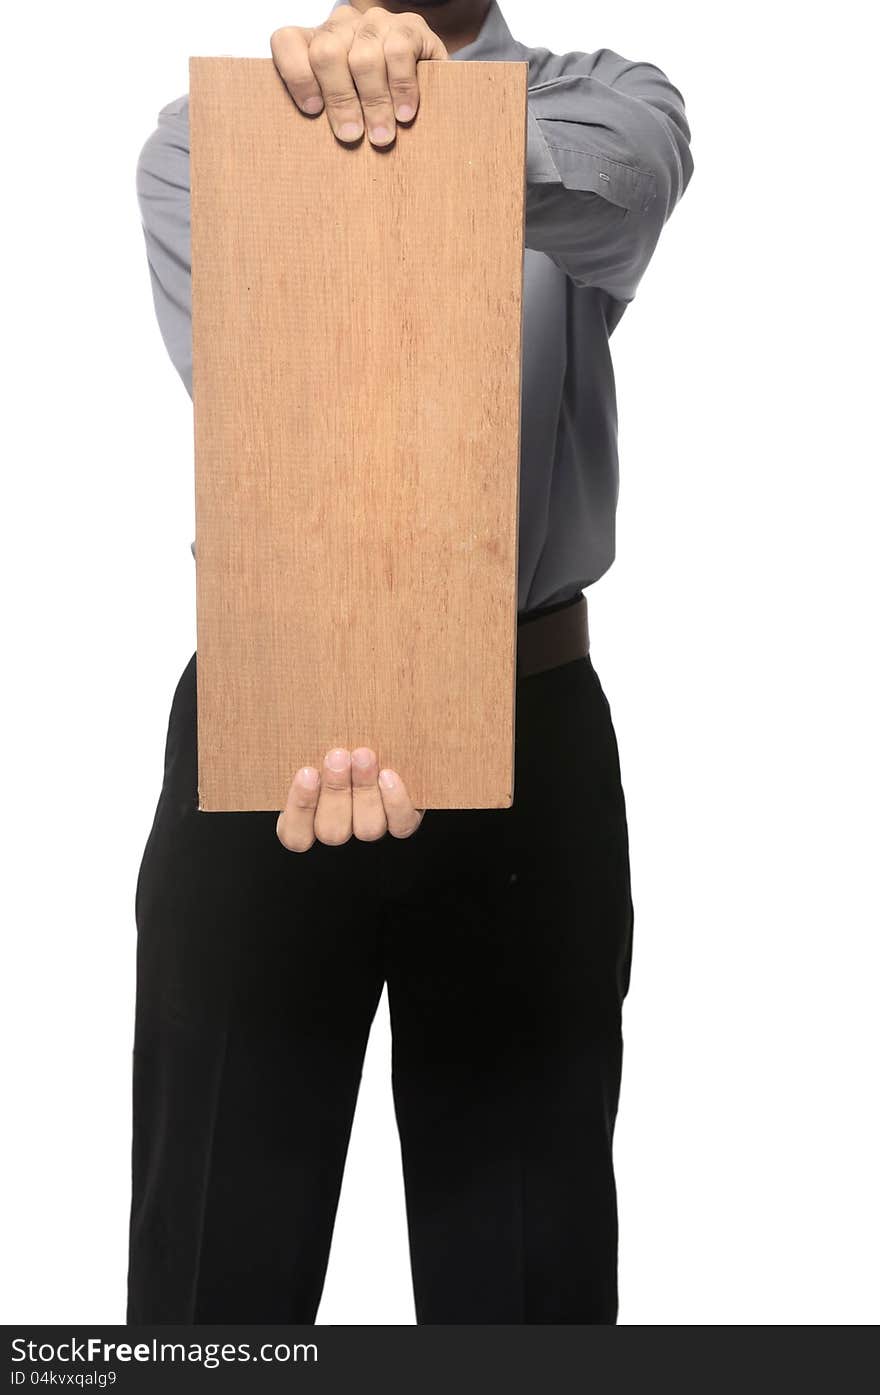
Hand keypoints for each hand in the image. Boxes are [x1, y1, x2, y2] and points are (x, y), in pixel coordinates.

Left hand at [270, 5, 447, 147]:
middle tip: (351, 135)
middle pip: (327, 53)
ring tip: (381, 135)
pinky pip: (399, 54)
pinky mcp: (410, 26)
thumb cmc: (372, 111)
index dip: (296, 76)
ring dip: (373, 102)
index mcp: (315, 42)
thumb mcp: (343, 113)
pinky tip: (405, 114)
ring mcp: (375, 22)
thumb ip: (325, 117)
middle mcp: (342, 24)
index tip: (312, 111)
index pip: (287, 42)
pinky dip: (401, 89)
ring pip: (364, 58)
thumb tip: (320, 146)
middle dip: (340, 100)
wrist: (428, 92)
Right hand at [276, 746, 425, 850]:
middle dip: (335, 792)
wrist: (384, 738)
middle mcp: (338, 828)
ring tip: (364, 755)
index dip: (300, 809)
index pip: (295, 835)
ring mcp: (370, 826)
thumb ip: (301, 740)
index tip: (306, 773)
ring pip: (366, 829)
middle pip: (332, 831)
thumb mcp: (313, 742)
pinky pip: (400, 825)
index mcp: (306, 819)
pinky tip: (389, 775)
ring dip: (364, 791)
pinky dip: (395, 802)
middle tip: (338, 756)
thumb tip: (280, 705)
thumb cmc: (337, 740)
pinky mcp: (401, 820)